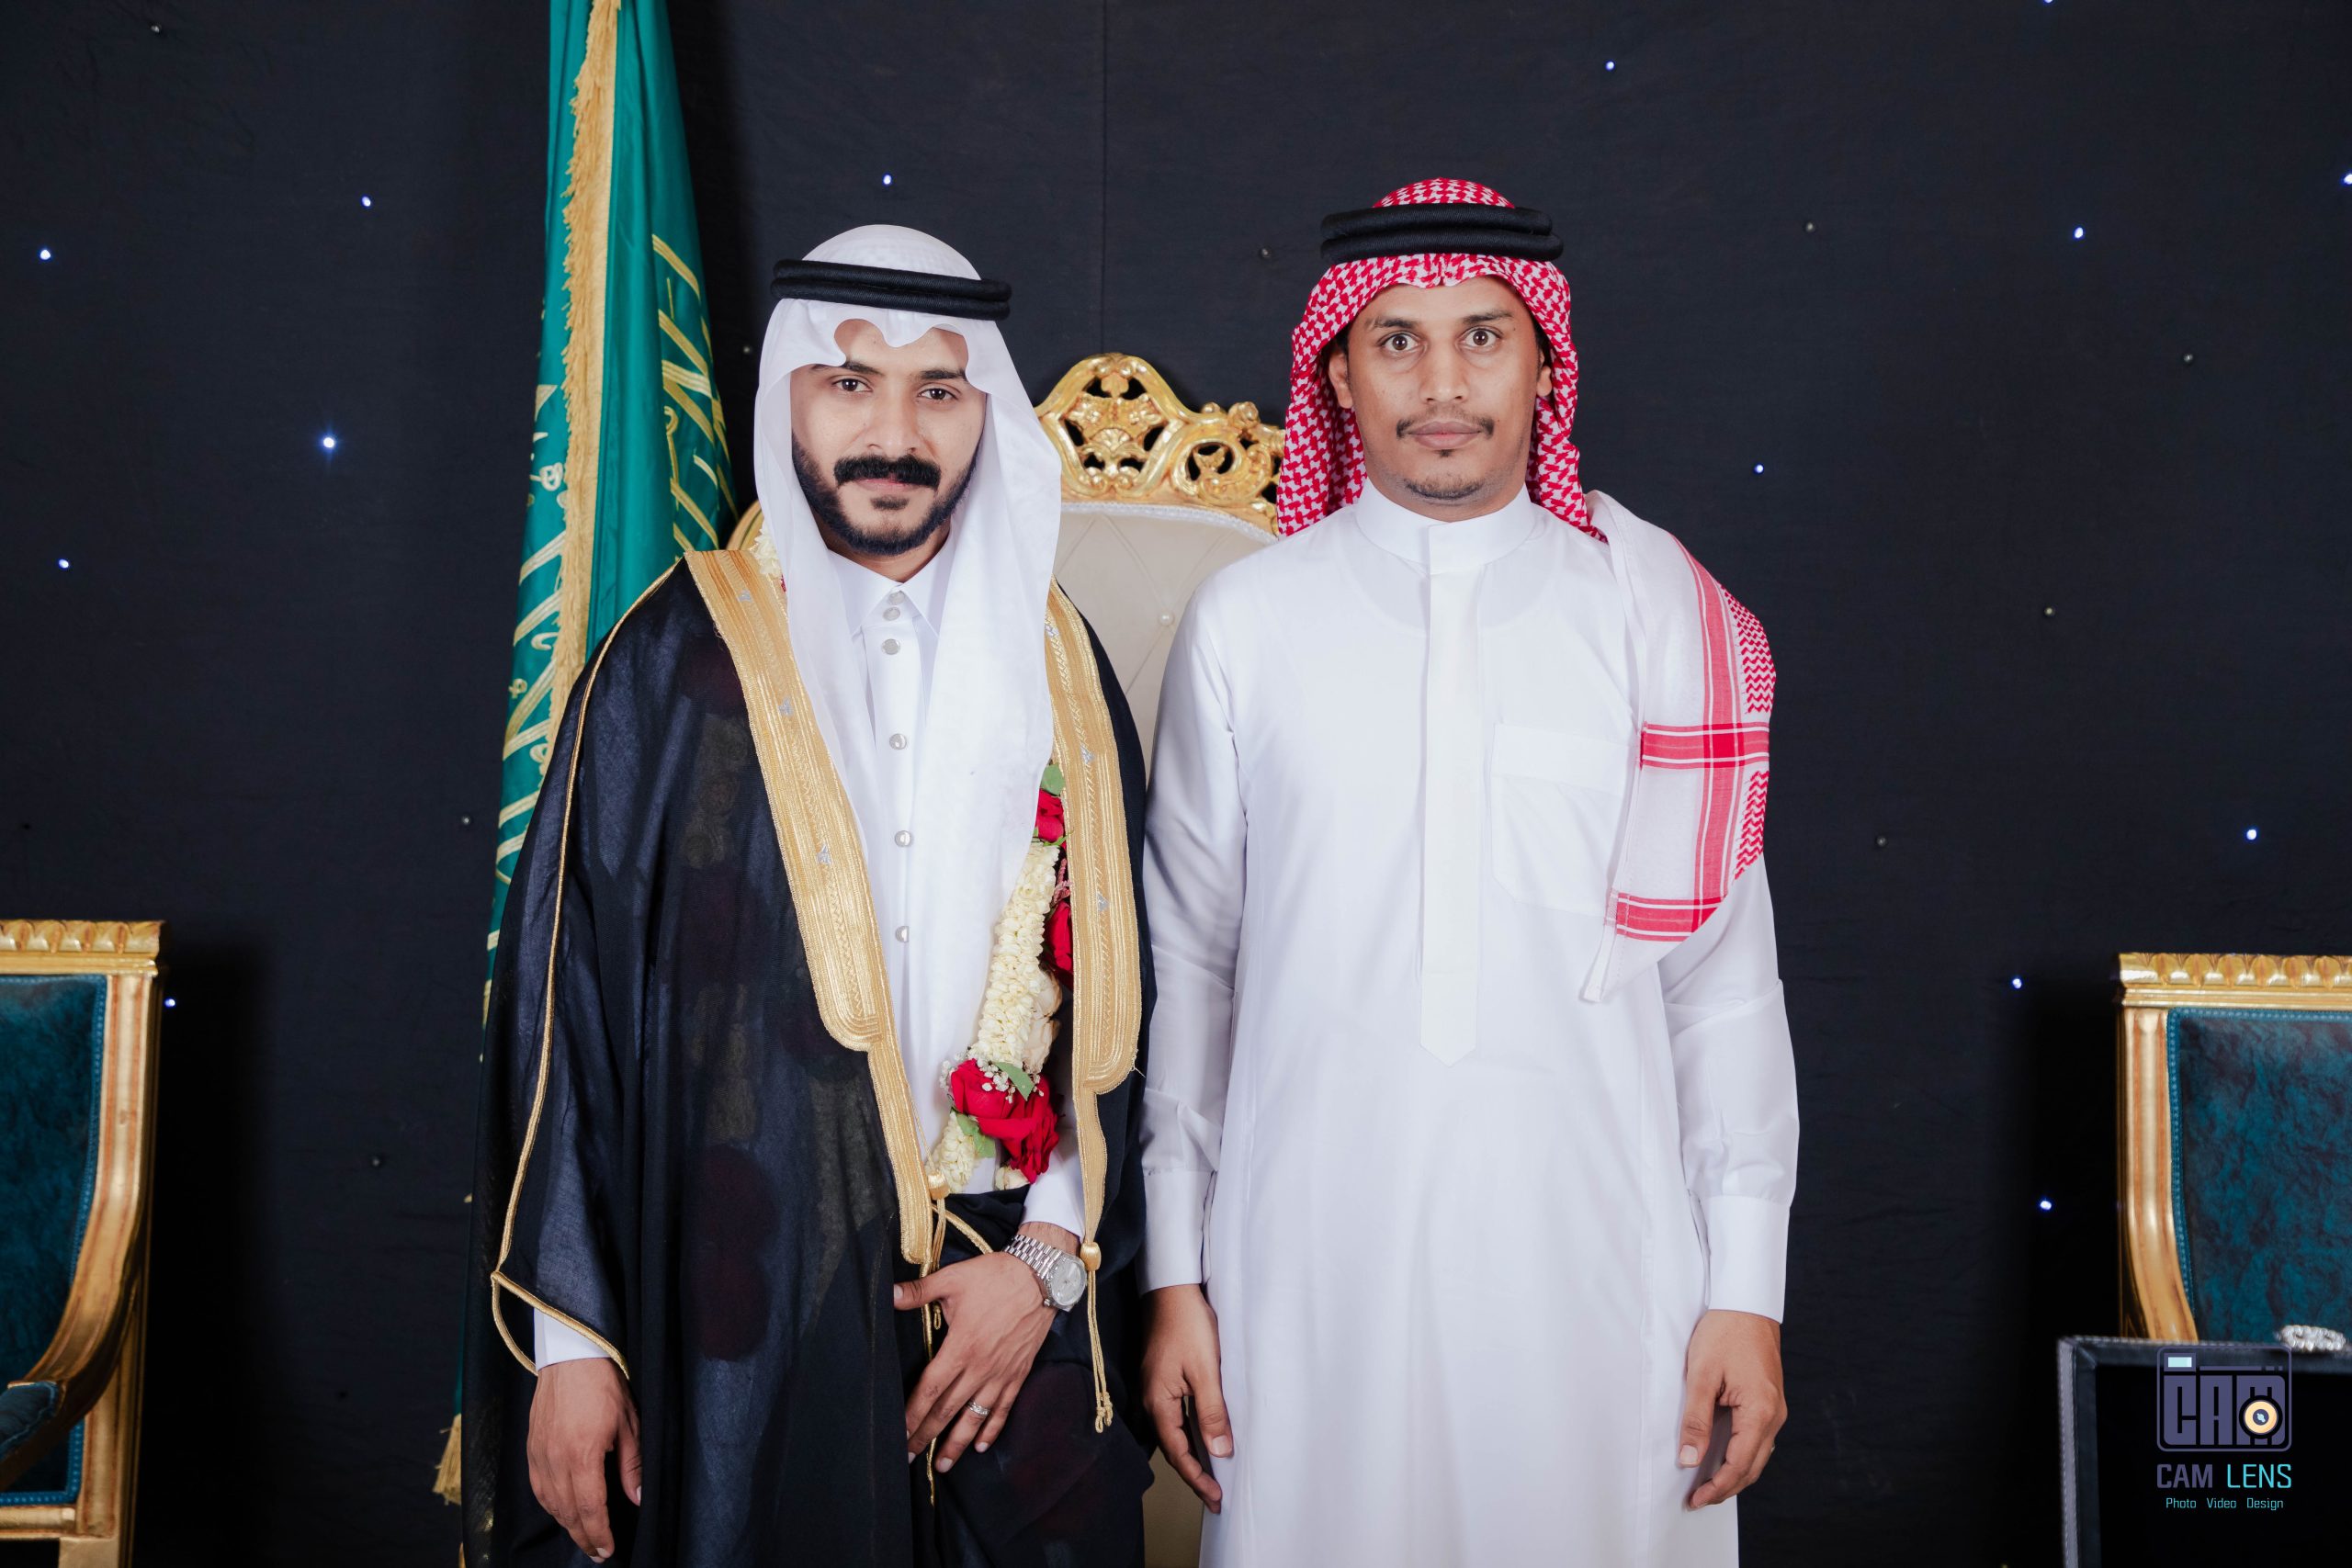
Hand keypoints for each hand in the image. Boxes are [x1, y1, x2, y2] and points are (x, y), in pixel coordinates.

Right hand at [527, 1356, 639, 1560]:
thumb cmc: (604, 1385)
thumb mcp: (629, 1423)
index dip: (598, 1533)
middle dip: (583, 1536)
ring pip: (550, 1502)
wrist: (571, 1355)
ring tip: (583, 1537)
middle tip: (598, 1553)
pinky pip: (538, 1486)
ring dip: (566, 1524)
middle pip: (567, 1511)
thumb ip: (632, 1465)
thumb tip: (638, 1498)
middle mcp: (555, 1459)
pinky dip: (550, 1505)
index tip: (607, 1550)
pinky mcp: (531, 1447)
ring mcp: (539, 1453)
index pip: (589, 1508)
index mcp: (582, 1454)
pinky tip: (561, 1511)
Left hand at [894, 1223, 1068, 1470]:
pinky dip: (992, 1429)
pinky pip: (1003, 1409)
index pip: (929, 1390)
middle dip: (926, 1436)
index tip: (898, 1434)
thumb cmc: (995, 1277)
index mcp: (960, 1348)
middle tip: (909, 1459)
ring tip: (942, 1465)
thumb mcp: (953, 1279)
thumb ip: (918, 1291)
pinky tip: (981, 1446)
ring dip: (957, 1443)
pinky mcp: (1018, 1373)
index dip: (911, 1414)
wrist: (1042, 1277)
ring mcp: (1001, 1374)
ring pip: (975, 1417)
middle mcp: (980, 1368)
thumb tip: (887, 1294)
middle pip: (947, 1410)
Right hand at [1140, 1283, 1230, 1511]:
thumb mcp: (1205, 1371)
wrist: (1172, 1289)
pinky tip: (1205, 1436)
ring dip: (1193, 1454)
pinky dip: (1191, 1432)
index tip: (1215, 1498)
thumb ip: (1211, 1413)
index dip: (1197, 1478)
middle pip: (1174, 1447)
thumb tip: (1219, 1452)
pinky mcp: (1163, 1378)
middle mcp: (1152, 1400)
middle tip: (1215, 1496)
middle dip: (1194, 1473)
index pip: (1178, 1452)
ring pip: (1175, 1432)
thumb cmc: (1187, 1325)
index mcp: (1158, 1402)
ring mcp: (1156, 1389)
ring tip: (1213, 1474)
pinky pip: (1177, 1415)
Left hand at [1678, 1308, 1785, 1508]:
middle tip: (1697, 1500)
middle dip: (1725, 1487)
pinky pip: (1757, 1439)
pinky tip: (1721, 1457)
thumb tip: (1689, 1459)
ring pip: (1757, 1455)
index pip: (1739, 1465)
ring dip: (1733, 1473)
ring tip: (1705, 1484)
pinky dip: (1741, 1455)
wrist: (1747, 1304)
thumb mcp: (1701, 1375)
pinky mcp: (1769, 1402)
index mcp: (1760, 1411)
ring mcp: (1775, 1409)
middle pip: (1752, 1467)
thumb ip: (1695, 1420)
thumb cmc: (1724, 1333)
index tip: (1695, 1500)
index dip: (1716, 1487)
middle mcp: (1774, 1415)